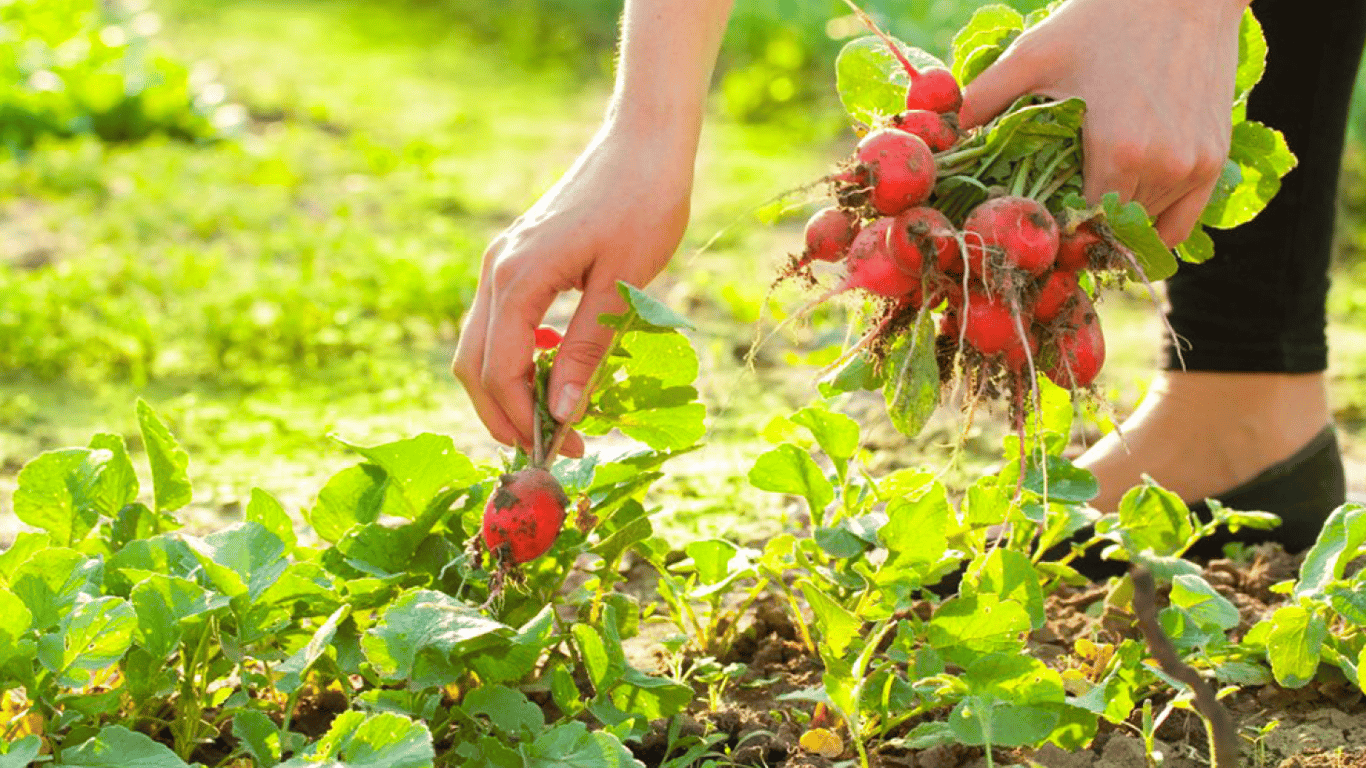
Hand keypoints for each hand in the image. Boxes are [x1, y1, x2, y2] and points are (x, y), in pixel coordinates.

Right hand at [452, 124, 693, 457]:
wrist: (645, 142)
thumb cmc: (644, 204)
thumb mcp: (622, 286)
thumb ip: (587, 349)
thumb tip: (562, 415)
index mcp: (519, 279)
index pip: (501, 370)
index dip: (524, 420)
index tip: (561, 454)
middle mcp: (498, 270)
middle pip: (475, 364)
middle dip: (505, 415)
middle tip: (552, 450)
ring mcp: (502, 262)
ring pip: (481, 345)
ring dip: (509, 389)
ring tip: (555, 418)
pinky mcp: (518, 258)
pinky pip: (500, 322)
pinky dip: (517, 356)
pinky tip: (557, 367)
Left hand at [959, 0, 1247, 246]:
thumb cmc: (1103, 21)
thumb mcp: (1034, 56)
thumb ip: (983, 99)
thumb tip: (937, 136)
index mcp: (1117, 152)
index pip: (1077, 227)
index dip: (1049, 231)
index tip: (1027, 225)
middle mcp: (1162, 169)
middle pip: (1107, 232)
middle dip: (1075, 233)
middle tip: (1047, 225)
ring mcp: (1193, 168)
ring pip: (1142, 231)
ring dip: (1110, 230)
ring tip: (1080, 216)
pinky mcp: (1212, 162)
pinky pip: (1179, 225)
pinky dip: (1150, 231)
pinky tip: (1120, 222)